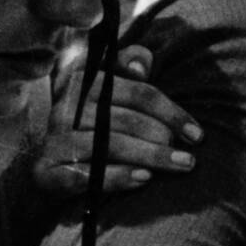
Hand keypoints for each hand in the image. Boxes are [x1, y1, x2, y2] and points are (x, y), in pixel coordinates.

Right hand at [26, 42, 200, 197]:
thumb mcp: (109, 91)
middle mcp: (66, 107)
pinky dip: (118, 177)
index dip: (171, 112)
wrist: (51, 168)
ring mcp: (55, 139)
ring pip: (110, 146)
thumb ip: (128, 66)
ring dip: (150, 157)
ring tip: (179, 166)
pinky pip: (87, 174)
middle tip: (190, 158)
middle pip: (126, 120)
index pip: (138, 93)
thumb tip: (141, 66)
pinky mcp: (47, 171)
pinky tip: (144, 179)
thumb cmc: (93, 125)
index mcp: (84, 80)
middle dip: (164, 138)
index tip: (197, 134)